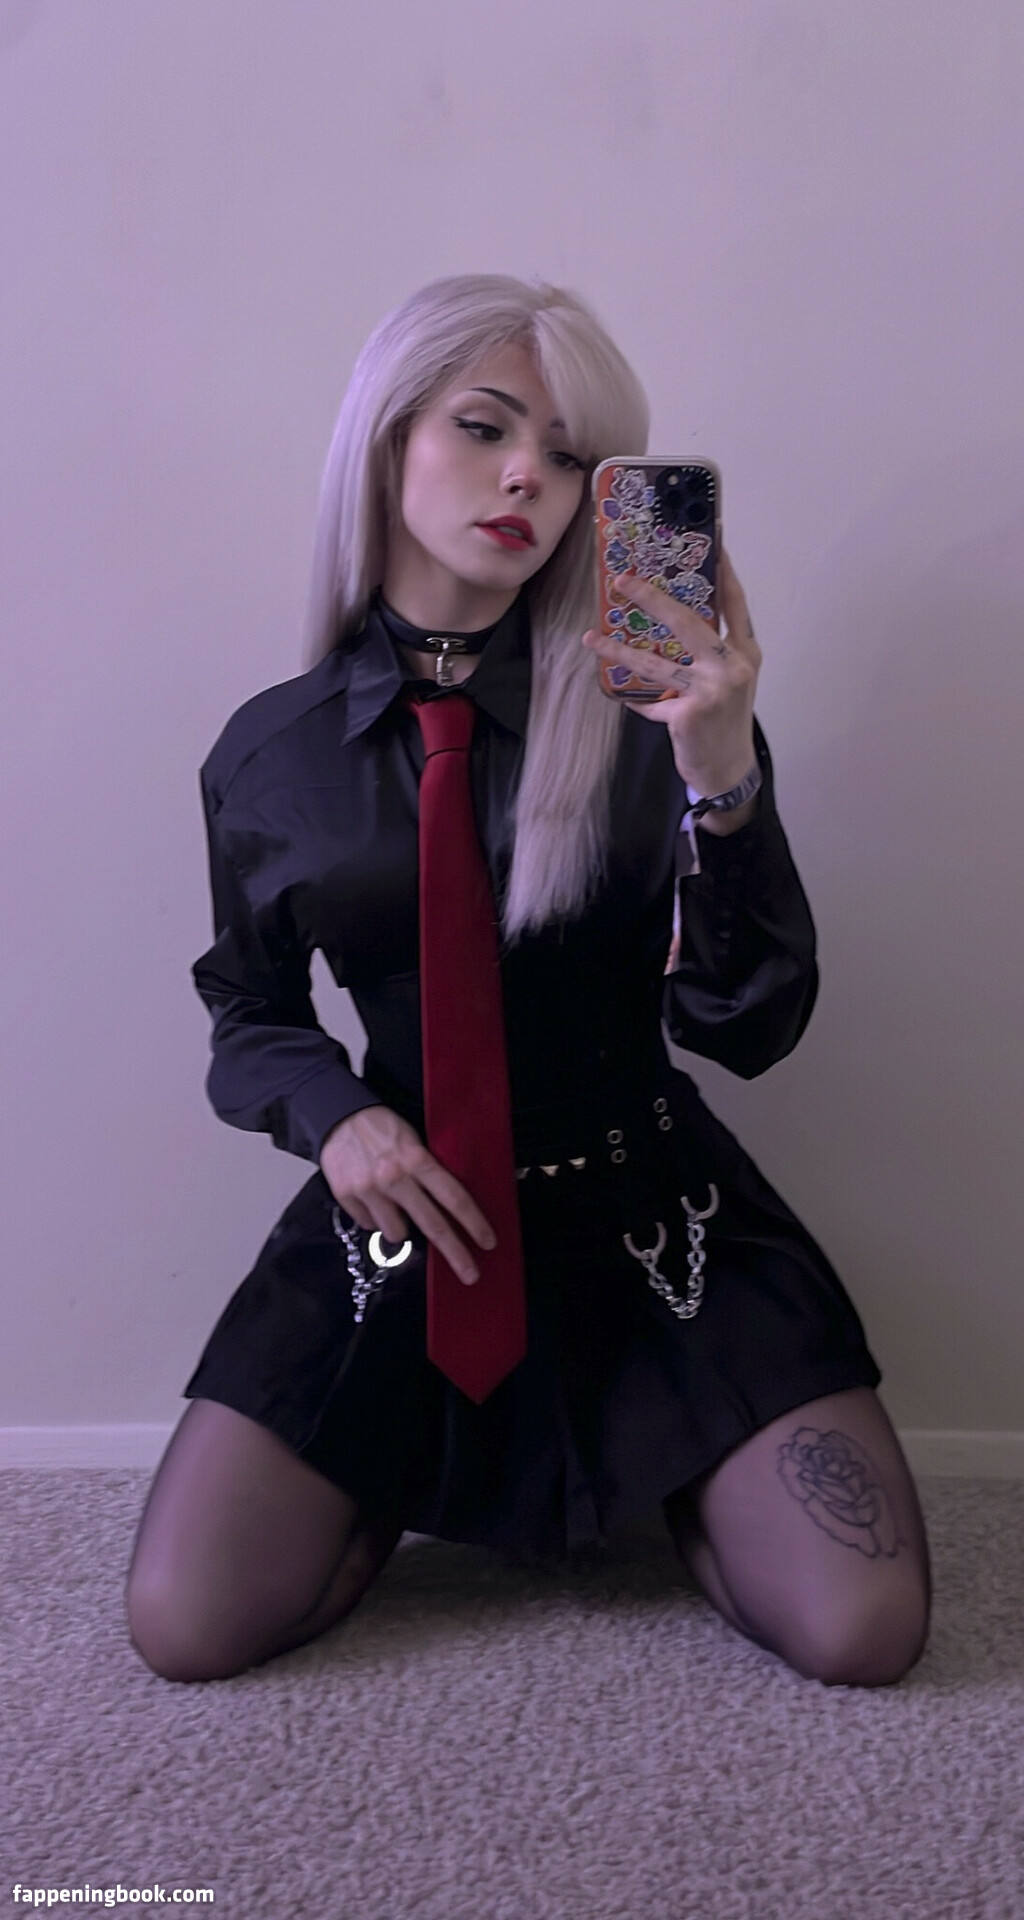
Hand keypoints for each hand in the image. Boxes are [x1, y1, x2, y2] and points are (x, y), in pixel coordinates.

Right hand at [319, 1105, 495, 1286]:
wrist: (337, 1115)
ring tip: (395, 1204)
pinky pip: (369, 1225)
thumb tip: (447, 1204)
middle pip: (433, 1226)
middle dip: (455, 1254)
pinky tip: (373, 1198)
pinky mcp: (347, 1197)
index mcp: (416, 1159)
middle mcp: (394, 1178)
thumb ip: (427, 1170)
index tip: (488, 1242)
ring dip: (402, 1225)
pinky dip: (375, 1218)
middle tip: (471, 1274)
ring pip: (397, 1233)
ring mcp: (369, 1190)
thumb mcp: (413, 1138)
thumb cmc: (381, 1126)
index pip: (453, 1197)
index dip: (474, 1223)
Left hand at [582, 547, 762, 794]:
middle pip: (688, 621)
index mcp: (745, 652)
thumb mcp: (727, 680)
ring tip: (591, 637)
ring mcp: (712, 690)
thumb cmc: (724, 721)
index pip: (734, 604)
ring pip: (656, 662)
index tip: (712, 541)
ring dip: (619, 649)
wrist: (729, 770)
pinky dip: (634, 699)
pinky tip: (615, 692)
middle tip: (623, 580)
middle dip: (652, 598)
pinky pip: (650, 700)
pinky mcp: (690, 713)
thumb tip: (666, 621)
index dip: (724, 572)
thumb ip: (707, 653)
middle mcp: (733, 666)